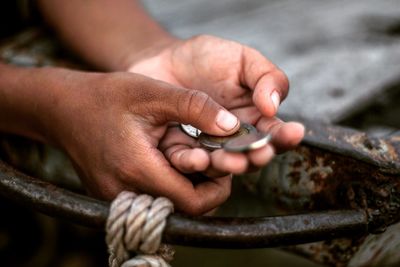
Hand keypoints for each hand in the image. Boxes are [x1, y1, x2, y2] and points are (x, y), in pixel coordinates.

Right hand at [43, 68, 244, 214]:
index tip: (222, 163)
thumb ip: (194, 107)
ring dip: (186, 187)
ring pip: (167, 208)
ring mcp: (116, 199)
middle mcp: (125, 193)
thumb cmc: (106, 97)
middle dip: (204, 188)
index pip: (193, 204)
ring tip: (189, 157)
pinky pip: (150, 201)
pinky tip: (167, 162)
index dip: (218, 188)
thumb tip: (232, 125)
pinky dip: (166, 187)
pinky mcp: (112, 196)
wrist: (63, 109)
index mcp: (137, 169)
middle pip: (182, 211)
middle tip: (209, 159)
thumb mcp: (152, 92)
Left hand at [126, 35, 304, 176]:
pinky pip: (188, 161)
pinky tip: (196, 157)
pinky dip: (193, 163)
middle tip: (258, 154)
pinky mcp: (182, 150)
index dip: (286, 135)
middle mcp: (235, 139)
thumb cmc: (210, 59)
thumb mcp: (244, 60)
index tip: (294, 132)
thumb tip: (272, 106)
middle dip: (256, 157)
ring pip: (221, 165)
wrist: (167, 62)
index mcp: (256, 119)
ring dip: (227, 165)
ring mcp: (209, 147)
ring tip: (226, 160)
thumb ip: (266, 78)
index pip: (275, 133)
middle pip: (251, 156)